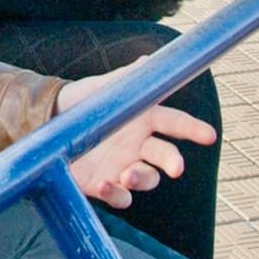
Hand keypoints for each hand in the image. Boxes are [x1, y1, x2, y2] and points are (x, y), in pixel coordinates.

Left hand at [56, 63, 215, 209]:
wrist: (49, 120)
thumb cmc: (83, 101)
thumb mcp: (102, 87)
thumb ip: (127, 78)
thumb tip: (148, 61)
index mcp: (144, 119)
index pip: (174, 123)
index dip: (192, 129)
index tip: (208, 135)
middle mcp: (139, 146)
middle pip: (165, 156)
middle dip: (173, 162)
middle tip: (176, 167)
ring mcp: (124, 167)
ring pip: (147, 178)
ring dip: (142, 178)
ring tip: (128, 174)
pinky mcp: (105, 185)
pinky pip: (120, 196)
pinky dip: (116, 194)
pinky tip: (104, 185)